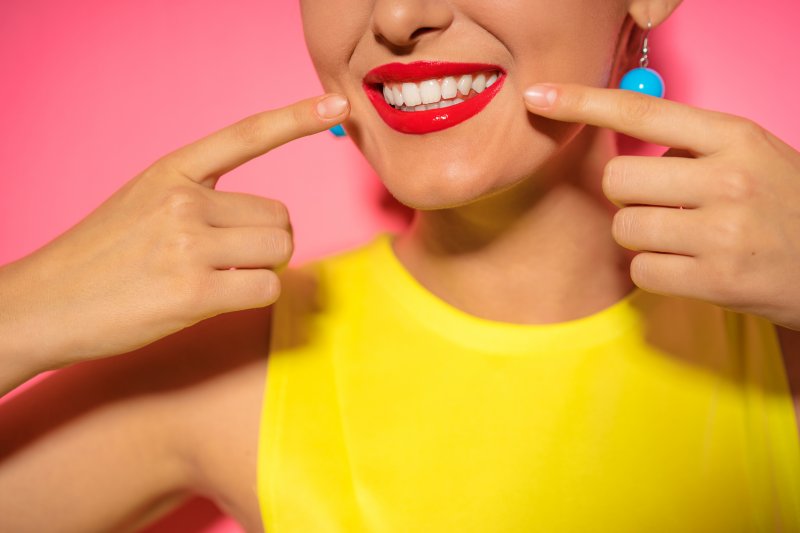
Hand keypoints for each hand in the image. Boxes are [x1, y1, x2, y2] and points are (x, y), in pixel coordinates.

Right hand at [0, 93, 348, 388]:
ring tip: (216, 279)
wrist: (44, 303)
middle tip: (230, 259)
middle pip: (279, 217)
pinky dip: (253, 296)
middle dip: (267, 241)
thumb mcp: (143, 202)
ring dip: (261, 270)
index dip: (296, 119)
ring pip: (278, 251)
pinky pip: (266, 288)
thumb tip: (268, 224)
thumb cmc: (101, 257)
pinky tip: (213, 300)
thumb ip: (199, 198)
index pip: (246, 136)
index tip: (335, 104)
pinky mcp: (194, 293)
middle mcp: (183, 200)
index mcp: (172, 171)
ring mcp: (188, 245)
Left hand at [523, 83, 799, 329]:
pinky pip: (640, 269)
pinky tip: (689, 267)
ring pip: (624, 227)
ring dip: (642, 236)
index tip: (540, 96)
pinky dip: (655, 271)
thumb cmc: (783, 206)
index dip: (583, 102)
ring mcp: (722, 231)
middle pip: (617, 180)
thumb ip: (691, 145)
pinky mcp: (715, 279)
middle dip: (628, 196)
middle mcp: (728, 179)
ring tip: (684, 238)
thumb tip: (622, 143)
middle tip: (663, 205)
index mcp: (735, 136)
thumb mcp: (750, 155)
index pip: (642, 111)